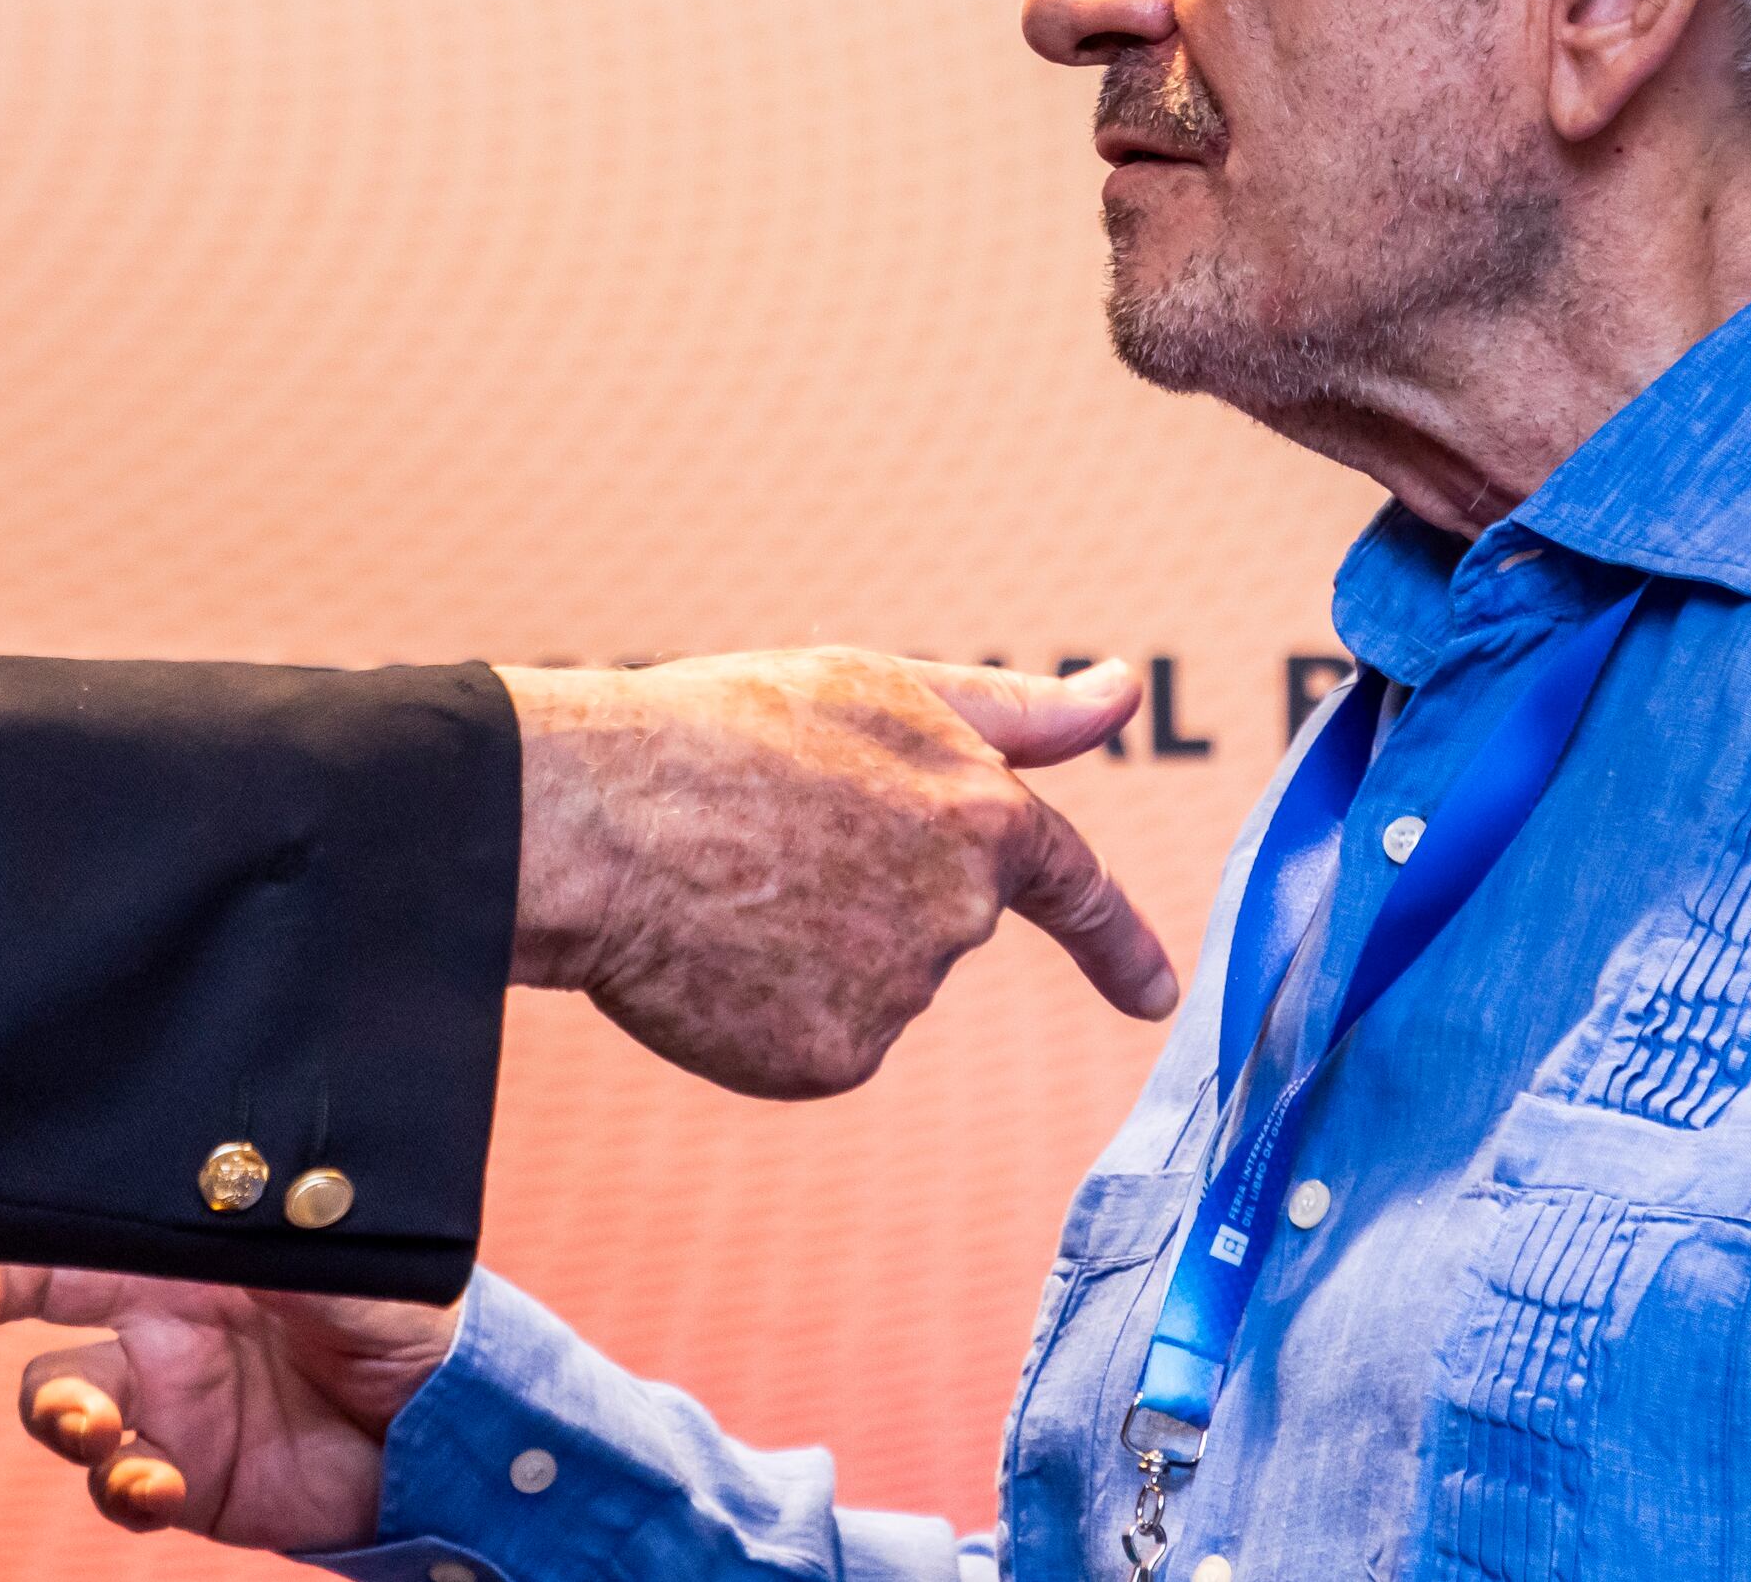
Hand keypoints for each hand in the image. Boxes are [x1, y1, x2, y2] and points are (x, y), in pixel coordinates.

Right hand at [0, 1261, 455, 1548]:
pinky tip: (153, 1484)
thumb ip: (276, 1231)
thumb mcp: (346, 1257)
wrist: (450, 1428)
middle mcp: (159, 1320)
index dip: (16, 1230)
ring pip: (64, 1403)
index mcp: (188, 1252)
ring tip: (93, 1428)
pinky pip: (120, 1486)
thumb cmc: (403, 1314)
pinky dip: (122, 1488)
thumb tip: (225, 1182)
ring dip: (61, 1415)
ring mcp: (165, 1402)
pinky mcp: (184, 1478)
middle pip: (42, 1305)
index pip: (88, 1228)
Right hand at [500, 650, 1175, 1097]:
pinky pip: (816, 1041)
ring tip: (726, 885)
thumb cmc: (726, 731)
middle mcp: (961, 916)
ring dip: (811, 947)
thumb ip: (1018, 711)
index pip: (1080, 889)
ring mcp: (898, 996)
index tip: (1155, 994)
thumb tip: (1120, 691)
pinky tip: (714, 956)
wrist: (596, 821)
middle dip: (869, 892)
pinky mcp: (832, 1061)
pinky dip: (768, 1009)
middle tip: (766, 841)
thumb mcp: (877, 688)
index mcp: (983, 816)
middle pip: (936, 924)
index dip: (1119, 944)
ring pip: (869, 982)